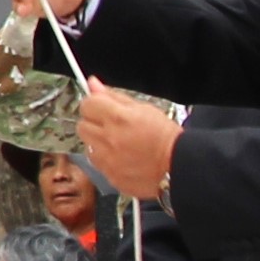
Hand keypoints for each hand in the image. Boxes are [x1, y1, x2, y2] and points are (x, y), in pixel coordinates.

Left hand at [77, 86, 180, 200]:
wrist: (177, 165)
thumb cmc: (164, 136)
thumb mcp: (143, 108)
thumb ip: (114, 96)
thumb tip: (94, 85)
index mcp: (118, 117)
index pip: (87, 104)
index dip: (94, 104)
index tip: (100, 107)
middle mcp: (109, 139)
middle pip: (82, 125)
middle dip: (93, 122)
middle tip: (110, 125)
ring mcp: (107, 159)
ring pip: (87, 145)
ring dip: (98, 142)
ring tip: (118, 142)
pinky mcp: (109, 175)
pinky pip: (96, 163)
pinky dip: (104, 159)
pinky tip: (120, 156)